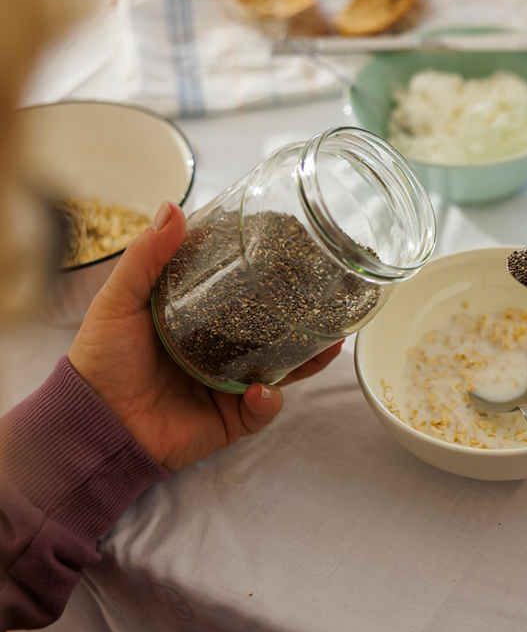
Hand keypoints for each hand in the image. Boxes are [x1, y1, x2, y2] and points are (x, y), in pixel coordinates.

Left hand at [68, 202, 343, 471]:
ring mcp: (229, 385)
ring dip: (308, 358)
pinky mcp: (231, 419)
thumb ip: (146, 257)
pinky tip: (262, 392)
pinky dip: (267, 402)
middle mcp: (220, 351)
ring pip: (281, 369)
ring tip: (326, 344)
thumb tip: (174, 208)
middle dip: (304, 318)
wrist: (94, 424)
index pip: (242, 293)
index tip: (293, 254)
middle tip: (326, 299)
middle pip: (273, 330)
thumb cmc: (101, 361)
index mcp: (198, 320)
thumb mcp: (120, 300)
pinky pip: (262, 410)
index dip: (268, 277)